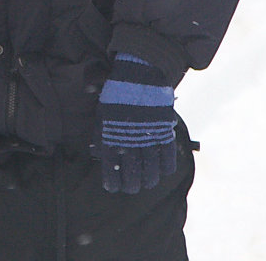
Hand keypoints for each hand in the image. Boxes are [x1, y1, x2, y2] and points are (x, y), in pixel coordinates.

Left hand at [95, 53, 177, 193]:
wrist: (138, 77)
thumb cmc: (116, 94)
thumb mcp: (102, 113)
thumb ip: (100, 134)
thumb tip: (97, 152)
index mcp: (111, 137)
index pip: (111, 168)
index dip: (112, 181)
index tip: (112, 188)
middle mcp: (129, 142)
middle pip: (132, 173)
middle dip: (131, 185)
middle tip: (131, 188)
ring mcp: (148, 138)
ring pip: (151, 169)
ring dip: (149, 180)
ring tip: (146, 184)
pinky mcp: (163, 132)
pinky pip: (167, 156)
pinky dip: (166, 167)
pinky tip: (163, 171)